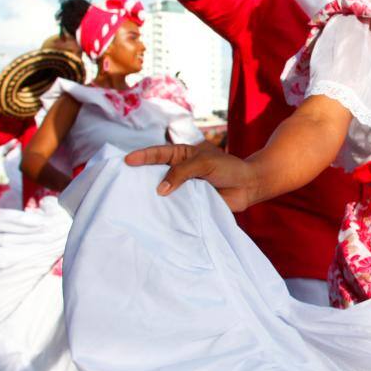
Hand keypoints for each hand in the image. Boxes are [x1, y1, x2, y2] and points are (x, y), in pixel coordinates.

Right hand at [125, 141, 259, 211]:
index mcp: (182, 156)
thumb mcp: (204, 163)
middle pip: (156, 173)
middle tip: (122, 183)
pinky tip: (154, 217)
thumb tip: (160, 190)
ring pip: (164, 192)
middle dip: (140, 177)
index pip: (158, 154)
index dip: (142, 156)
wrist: (249, 186)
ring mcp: (184, 188)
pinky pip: (175, 207)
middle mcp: (180, 172)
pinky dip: (166, 211)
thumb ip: (181, 173)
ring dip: (152, 197)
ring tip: (132, 202)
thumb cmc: (228, 168)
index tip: (127, 160)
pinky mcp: (191, 204)